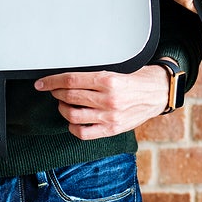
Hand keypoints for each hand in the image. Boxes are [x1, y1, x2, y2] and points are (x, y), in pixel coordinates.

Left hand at [34, 65, 170, 139]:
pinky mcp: (112, 129)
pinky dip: (73, 127)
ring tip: (63, 103)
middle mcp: (108, 99)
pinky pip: (84, 133)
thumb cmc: (139, 78)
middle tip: (53, 89)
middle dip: (56, 92)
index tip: (42, 83)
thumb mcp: (120, 68)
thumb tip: (70, 76)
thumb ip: (97, 74)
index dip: (52, 81)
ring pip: (73, 115)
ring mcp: (110, 117)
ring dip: (63, 109)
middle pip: (70, 96)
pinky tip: (73, 121)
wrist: (160, 92)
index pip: (71, 80)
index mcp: (109, 80)